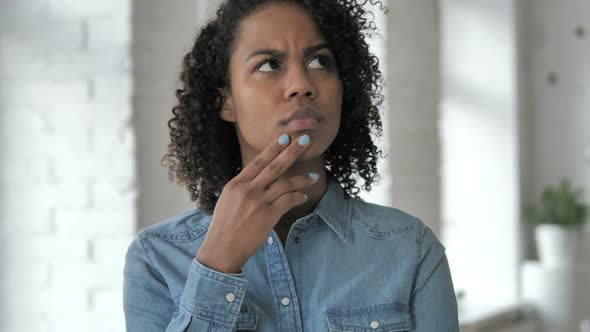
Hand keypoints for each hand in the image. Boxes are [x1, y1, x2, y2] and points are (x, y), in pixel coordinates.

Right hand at [195, 134, 317, 272]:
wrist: (222, 249)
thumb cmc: (224, 226)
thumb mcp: (227, 200)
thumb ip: (242, 188)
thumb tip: (257, 179)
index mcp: (236, 184)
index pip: (257, 162)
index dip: (272, 149)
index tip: (284, 138)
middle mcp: (247, 190)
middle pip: (274, 167)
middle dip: (291, 152)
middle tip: (304, 141)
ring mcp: (258, 203)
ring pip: (284, 184)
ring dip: (301, 180)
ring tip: (313, 177)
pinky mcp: (268, 217)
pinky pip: (287, 202)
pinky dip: (297, 197)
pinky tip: (303, 196)